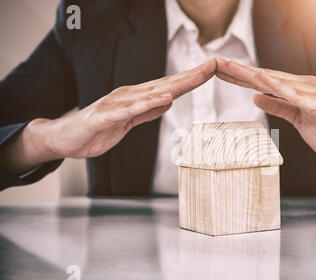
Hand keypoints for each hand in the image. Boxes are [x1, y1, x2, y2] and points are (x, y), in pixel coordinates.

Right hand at [1, 59, 215, 174]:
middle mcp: (129, 96)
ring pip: (151, 93)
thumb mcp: (128, 123)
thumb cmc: (96, 131)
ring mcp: (117, 104)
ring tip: (196, 77)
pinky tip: (163, 98)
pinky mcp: (105, 116)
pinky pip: (130, 110)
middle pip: (165, 84)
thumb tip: (167, 102)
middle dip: (191, 76)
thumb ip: (147, 112)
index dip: (191, 80)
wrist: (64, 139)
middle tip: (213, 65)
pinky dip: (148, 103)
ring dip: (175, 85)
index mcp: (136, 99)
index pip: (169, 87)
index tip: (211, 72)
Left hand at [216, 57, 315, 182]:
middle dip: (239, 71)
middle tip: (216, 63)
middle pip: (266, 77)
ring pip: (276, 81)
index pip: (263, 81)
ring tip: (230, 67)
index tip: (220, 72)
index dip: (241, 77)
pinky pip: (294, 95)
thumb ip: (278, 106)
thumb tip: (256, 97)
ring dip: (252, 74)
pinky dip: (277, 87)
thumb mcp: (295, 119)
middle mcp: (303, 85)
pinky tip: (261, 79)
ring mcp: (312, 92)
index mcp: (297, 89)